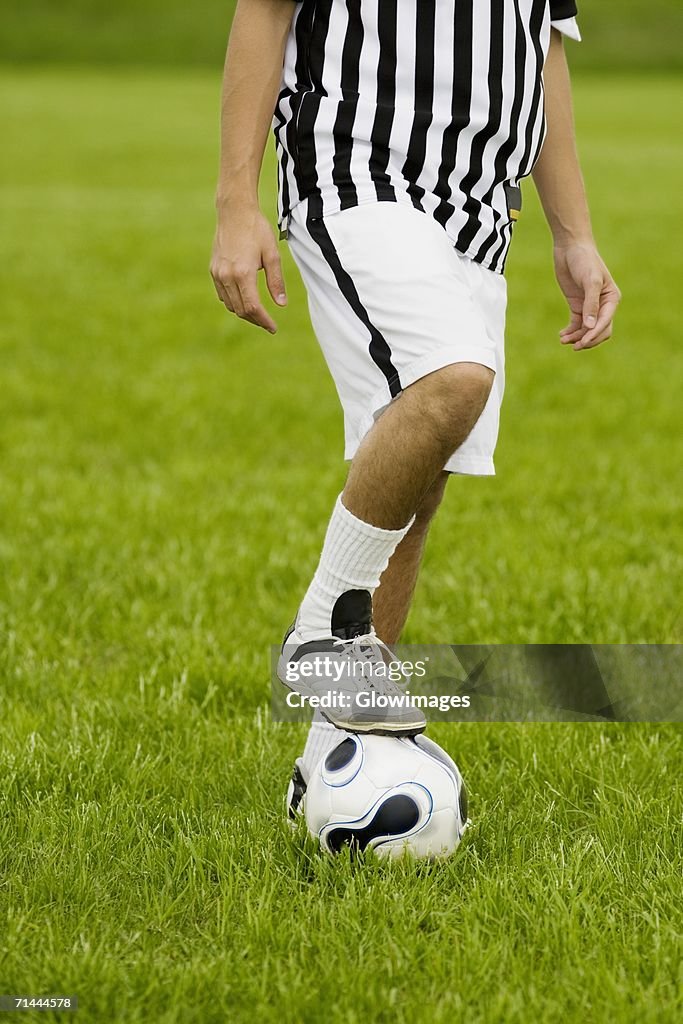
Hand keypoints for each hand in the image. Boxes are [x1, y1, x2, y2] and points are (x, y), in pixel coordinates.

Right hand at [210, 204, 286, 333]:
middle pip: (241, 310)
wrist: (234, 212)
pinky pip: (223, 295)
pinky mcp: (213, 270)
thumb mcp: (272, 254)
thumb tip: (282, 305)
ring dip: (244, 312)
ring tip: (258, 314)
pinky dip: (234, 302)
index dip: (264, 321)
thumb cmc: (256, 230)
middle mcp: (227, 276)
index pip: (253, 308)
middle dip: (255, 320)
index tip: (273, 328)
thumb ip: (276, 281)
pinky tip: (244, 299)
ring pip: (230, 305)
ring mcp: (218, 274)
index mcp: (243, 273)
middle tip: (268, 323)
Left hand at [554, 242, 620, 350]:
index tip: (583, 342)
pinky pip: (576, 325)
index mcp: (612, 299)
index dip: (595, 334)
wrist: (570, 248)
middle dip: (588, 339)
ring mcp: (589, 306)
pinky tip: (562, 335)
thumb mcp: (589, 281)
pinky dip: (571, 332)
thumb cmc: (584, 260)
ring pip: (587, 330)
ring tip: (563, 340)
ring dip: (577, 337)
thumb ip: (591, 304)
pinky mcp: (577, 306)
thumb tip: (590, 327)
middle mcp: (603, 305)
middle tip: (575, 346)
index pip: (606, 322)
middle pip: (600, 330)